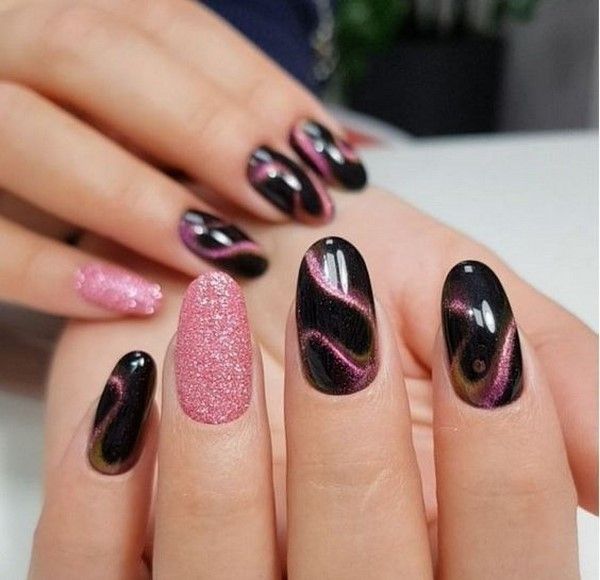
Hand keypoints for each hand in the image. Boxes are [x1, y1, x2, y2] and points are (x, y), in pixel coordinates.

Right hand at [0, 0, 365, 317]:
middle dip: (207, 129)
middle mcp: (3, 37)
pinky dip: (50, 272)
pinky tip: (132, 300)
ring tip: (225, 254)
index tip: (327, 159)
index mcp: (64, 8)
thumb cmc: (80, 139)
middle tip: (290, 200)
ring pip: (25, 129)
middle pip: (95, 52)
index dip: (256, 88)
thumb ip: (198, 112)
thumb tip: (318, 152)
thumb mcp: (133, 107)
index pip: (167, 22)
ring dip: (136, 197)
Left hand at [31, 245, 580, 577]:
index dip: (508, 454)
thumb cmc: (332, 265)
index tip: (478, 327)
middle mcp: (332, 578)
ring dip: (220, 450)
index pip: (506, 559)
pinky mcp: (106, 563)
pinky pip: (86, 567)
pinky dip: (102, 479)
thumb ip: (551, 366)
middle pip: (363, 573)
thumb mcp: (446, 289)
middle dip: (353, 437)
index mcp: (431, 537)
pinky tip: (135, 380)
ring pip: (214, 575)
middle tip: (338, 307)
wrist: (217, 250)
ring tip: (217, 313)